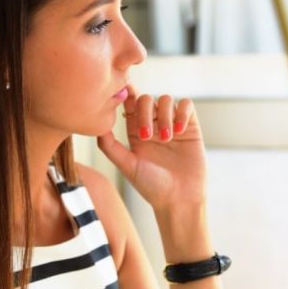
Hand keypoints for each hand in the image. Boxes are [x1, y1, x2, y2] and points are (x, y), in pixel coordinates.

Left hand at [96, 84, 206, 211]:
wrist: (179, 198)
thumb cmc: (151, 186)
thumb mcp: (127, 166)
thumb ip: (110, 146)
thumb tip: (97, 125)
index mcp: (135, 131)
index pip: (130, 104)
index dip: (127, 93)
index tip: (125, 90)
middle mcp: (153, 124)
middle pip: (147, 99)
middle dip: (145, 113)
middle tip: (148, 136)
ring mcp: (172, 124)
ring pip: (167, 99)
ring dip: (165, 116)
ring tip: (166, 139)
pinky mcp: (190, 127)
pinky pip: (186, 105)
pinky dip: (182, 112)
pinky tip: (179, 130)